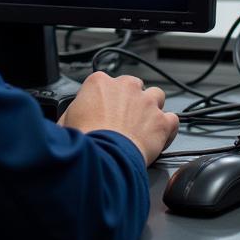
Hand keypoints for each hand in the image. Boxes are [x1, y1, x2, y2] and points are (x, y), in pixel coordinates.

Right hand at [59, 71, 177, 165]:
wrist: (103, 156)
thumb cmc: (85, 139)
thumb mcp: (66, 119)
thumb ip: (74, 110)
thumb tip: (73, 116)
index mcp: (100, 82)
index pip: (106, 82)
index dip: (106, 98)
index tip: (104, 110)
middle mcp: (125, 87)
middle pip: (133, 85)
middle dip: (131, 99)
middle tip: (124, 118)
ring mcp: (146, 103)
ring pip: (157, 95)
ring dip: (152, 108)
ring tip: (144, 124)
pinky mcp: (161, 122)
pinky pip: (173, 119)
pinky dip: (168, 127)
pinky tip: (159, 136)